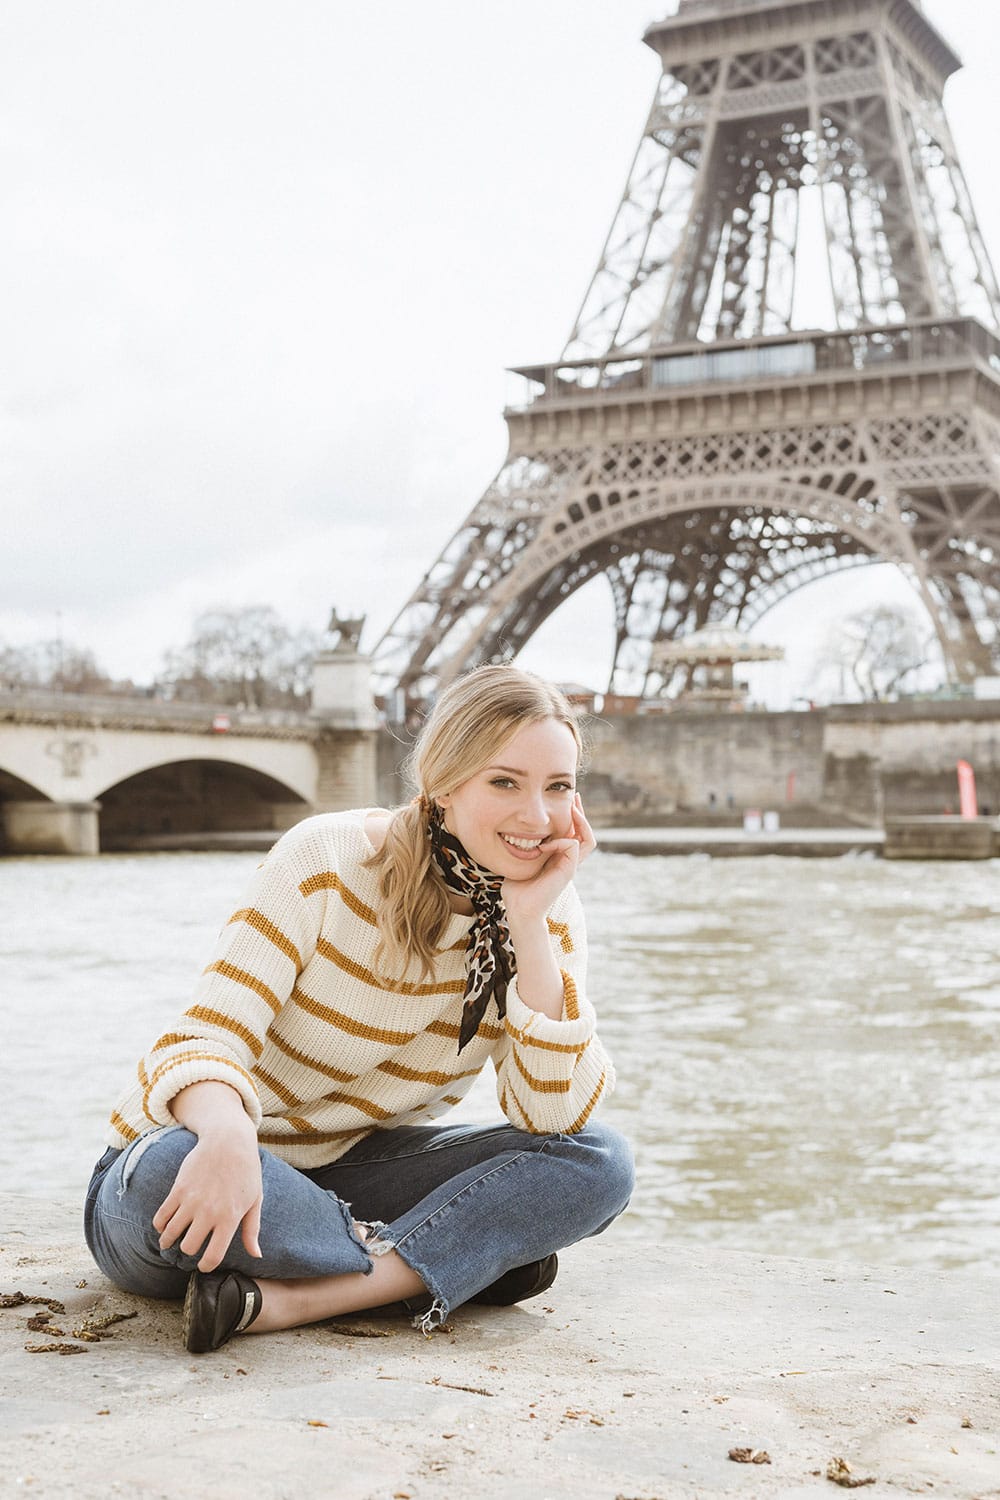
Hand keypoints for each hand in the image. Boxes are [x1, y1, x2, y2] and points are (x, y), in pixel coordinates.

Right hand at [152, 1121, 262, 1272]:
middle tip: (190, 1246)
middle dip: (188, 1251)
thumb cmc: (246, 1171)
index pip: (213, 1256)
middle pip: (188, 1247)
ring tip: (170, 1241)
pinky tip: (165, 1225)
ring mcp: (191, 1200)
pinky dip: (160, 1225)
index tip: (204, 1265)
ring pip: (171, 1234)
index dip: (206, 1266)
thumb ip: (252, 1230)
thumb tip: (257, 1255)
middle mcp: (209, 1212)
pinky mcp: (178, 1189)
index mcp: (230, 1218)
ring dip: (169, 1241)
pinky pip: (161, 1217)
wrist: (229, 1140)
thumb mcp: (255, 1200)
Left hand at [502, 794, 595, 924]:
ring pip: (587, 839)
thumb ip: (526, 847)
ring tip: (572, 808)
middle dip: (580, 813)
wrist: (520, 908)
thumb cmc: (517, 888)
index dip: (572, 816)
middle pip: (585, 833)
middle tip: (574, 796)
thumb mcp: (522, 860)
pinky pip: (573, 847)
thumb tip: (517, 830)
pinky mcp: (568, 871)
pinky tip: (544, 845)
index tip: (566, 800)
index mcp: (559, 858)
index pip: (574, 833)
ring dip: (580, 821)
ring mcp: (570, 866)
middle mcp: (568, 861)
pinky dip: (561, 840)